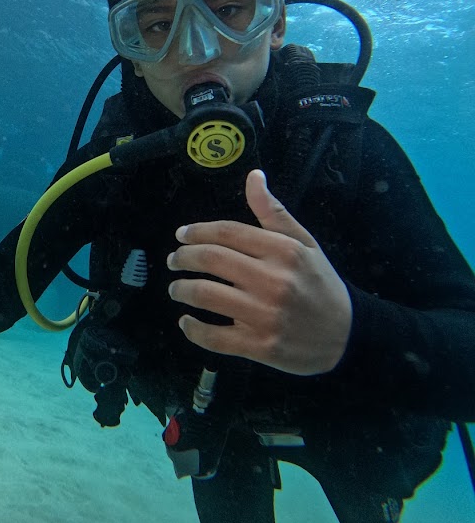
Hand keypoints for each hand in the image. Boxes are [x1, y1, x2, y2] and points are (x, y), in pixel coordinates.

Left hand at [167, 169, 351, 374]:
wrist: (348, 335)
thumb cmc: (320, 284)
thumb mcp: (304, 243)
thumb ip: (274, 212)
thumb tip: (253, 176)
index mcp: (283, 251)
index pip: (227, 232)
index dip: (197, 231)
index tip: (181, 235)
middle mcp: (272, 280)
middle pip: (211, 259)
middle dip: (183, 257)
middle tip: (174, 260)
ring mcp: (265, 315)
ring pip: (206, 295)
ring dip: (182, 290)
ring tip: (176, 289)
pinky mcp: (260, 345)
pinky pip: (215, 337)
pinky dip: (193, 329)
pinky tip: (186, 322)